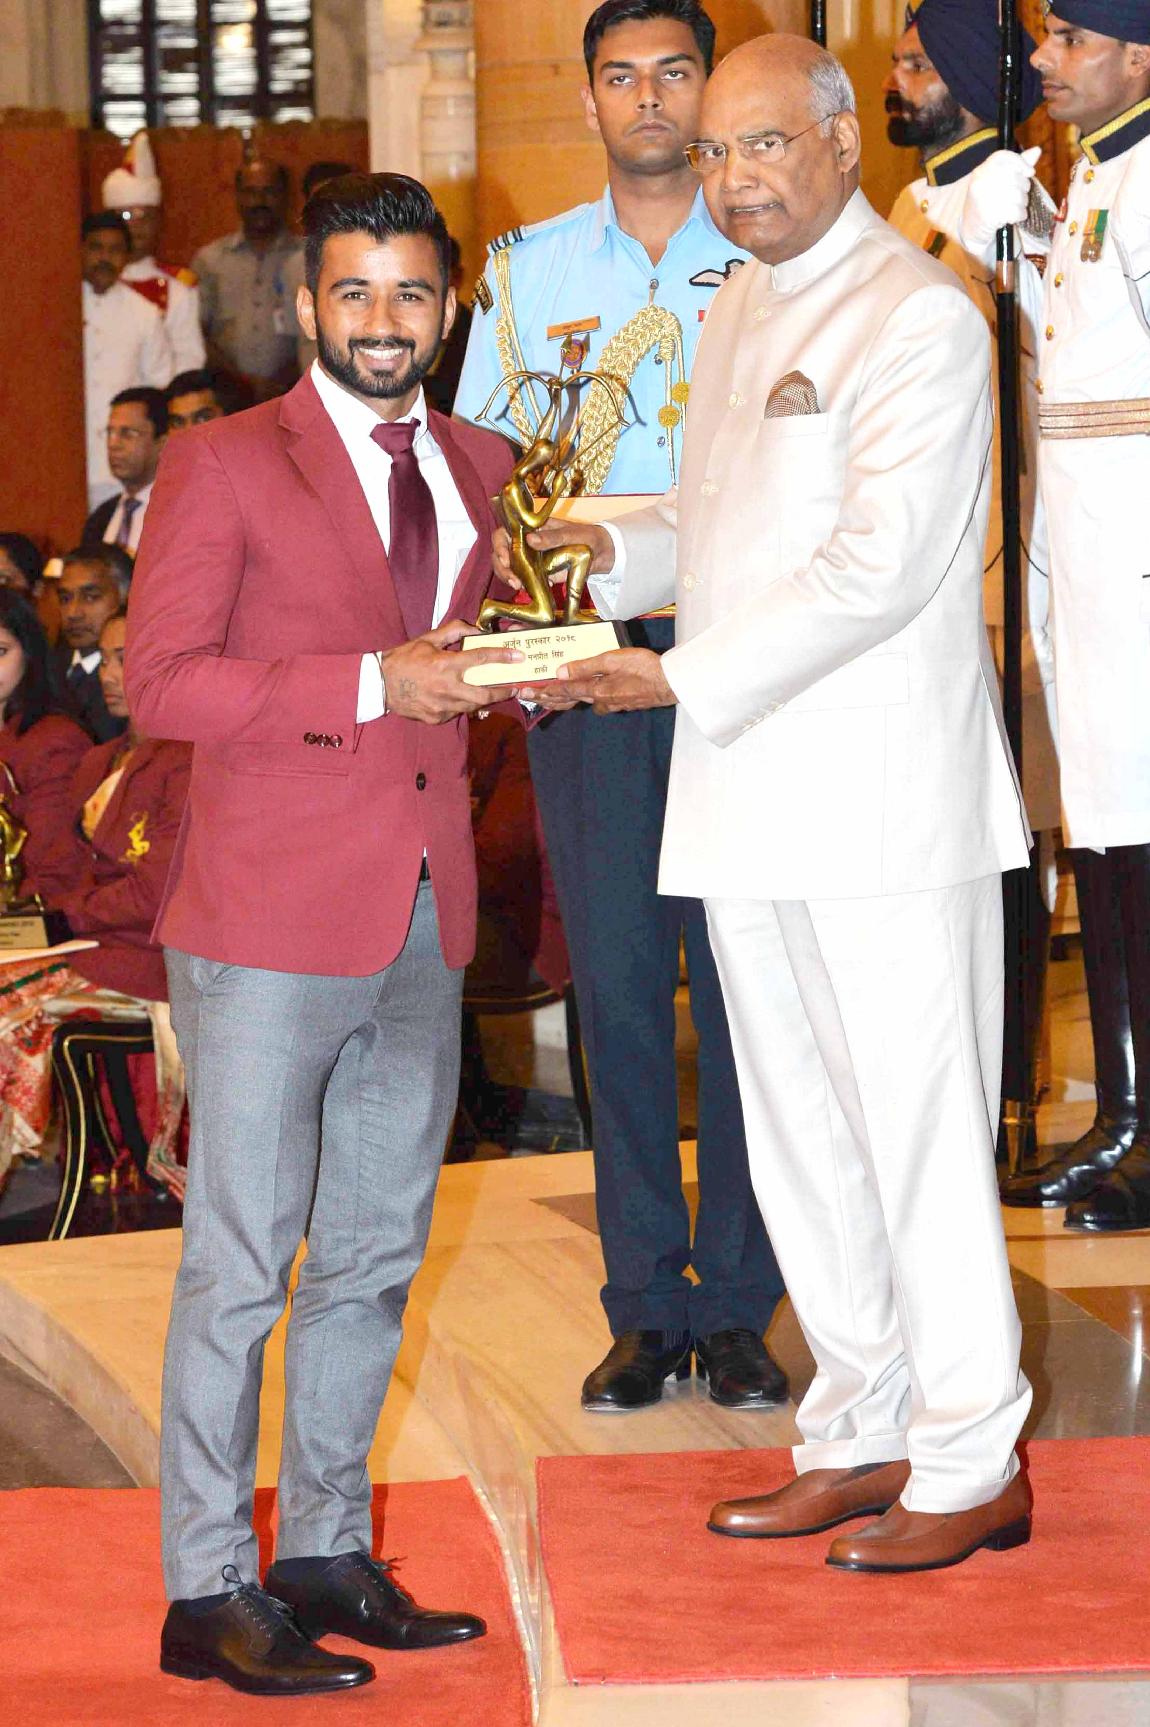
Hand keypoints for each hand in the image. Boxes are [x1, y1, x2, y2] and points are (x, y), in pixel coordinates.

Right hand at [381, 619, 521, 723]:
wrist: (379, 685)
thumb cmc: (403, 659)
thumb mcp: (427, 639)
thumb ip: (453, 632)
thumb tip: (476, 630)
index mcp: (445, 664)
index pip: (481, 658)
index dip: (503, 656)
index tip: (519, 657)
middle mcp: (447, 687)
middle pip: (485, 694)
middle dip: (502, 692)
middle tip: (512, 688)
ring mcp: (442, 706)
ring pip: (472, 706)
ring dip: (483, 699)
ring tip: (490, 693)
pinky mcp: (436, 718)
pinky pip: (456, 712)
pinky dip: (461, 705)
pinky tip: (461, 699)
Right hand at [491, 520, 615, 592]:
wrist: (604, 553)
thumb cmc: (588, 536)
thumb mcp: (572, 533)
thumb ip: (552, 537)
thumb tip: (530, 540)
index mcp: (531, 528)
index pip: (504, 533)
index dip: (499, 545)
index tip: (506, 559)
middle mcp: (526, 544)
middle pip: (502, 554)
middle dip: (502, 568)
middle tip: (514, 580)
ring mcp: (531, 560)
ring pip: (509, 568)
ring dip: (509, 578)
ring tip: (520, 586)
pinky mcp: (540, 574)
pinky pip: (525, 580)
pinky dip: (524, 586)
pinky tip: (535, 588)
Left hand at [525, 646, 674, 713]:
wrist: (670, 684)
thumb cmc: (644, 668)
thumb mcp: (613, 659)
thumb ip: (586, 666)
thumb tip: (560, 672)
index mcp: (596, 690)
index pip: (564, 691)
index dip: (544, 691)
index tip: (526, 692)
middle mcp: (601, 701)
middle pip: (569, 701)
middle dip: (548, 699)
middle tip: (530, 697)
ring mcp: (612, 704)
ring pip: (584, 703)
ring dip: (566, 700)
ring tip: (550, 697)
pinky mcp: (623, 703)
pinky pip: (598, 703)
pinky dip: (587, 699)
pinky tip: (588, 695)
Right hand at [960, 146, 1040, 254]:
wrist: (971, 229)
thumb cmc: (988, 202)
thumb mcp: (998, 180)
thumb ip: (1016, 165)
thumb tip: (1037, 151)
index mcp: (981, 170)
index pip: (1003, 157)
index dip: (1020, 162)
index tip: (1030, 172)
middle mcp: (980, 182)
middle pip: (1015, 177)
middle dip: (1024, 187)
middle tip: (1019, 196)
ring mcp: (982, 199)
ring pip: (1017, 195)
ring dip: (1022, 203)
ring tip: (1015, 207)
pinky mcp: (988, 216)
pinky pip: (1015, 211)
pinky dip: (1019, 215)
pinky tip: (1014, 217)